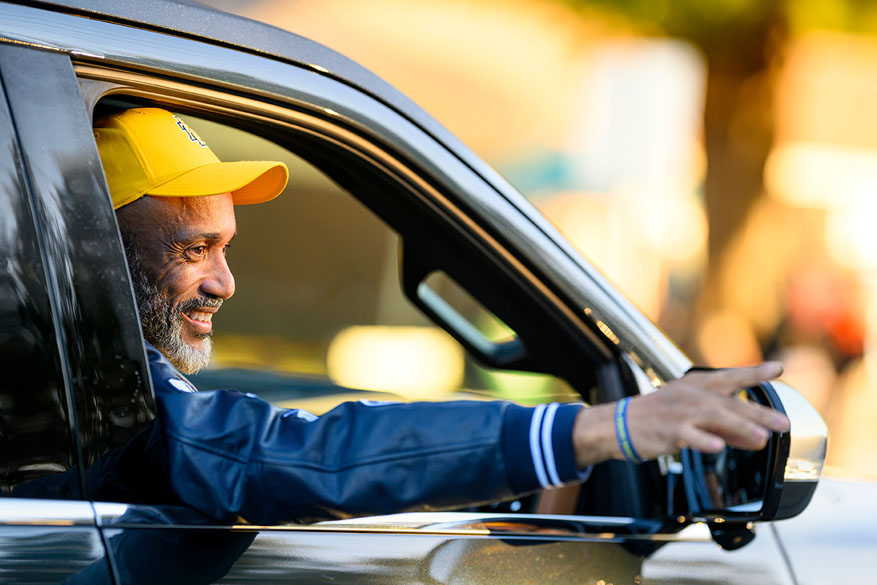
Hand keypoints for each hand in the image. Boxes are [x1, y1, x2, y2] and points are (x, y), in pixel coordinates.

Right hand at [571, 362, 790, 467]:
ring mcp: (679, 412)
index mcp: (697, 386)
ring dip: (738, 427)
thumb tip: (759, 436)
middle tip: (783, 423)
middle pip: (729, 402)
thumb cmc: (660, 418)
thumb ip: (727, 426)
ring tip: (761, 438)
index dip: (754, 373)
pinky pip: (687, 435)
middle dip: (758, 413)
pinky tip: (716, 447)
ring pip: (713, 417)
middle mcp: (690, 395)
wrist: (621, 424)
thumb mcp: (695, 416)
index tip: (777, 369)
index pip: (730, 377)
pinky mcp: (667, 429)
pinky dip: (703, 440)